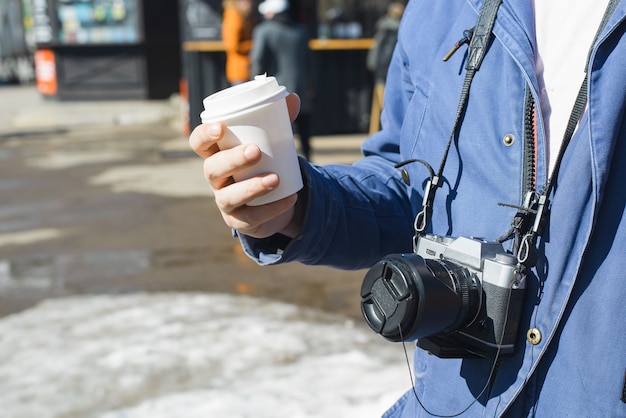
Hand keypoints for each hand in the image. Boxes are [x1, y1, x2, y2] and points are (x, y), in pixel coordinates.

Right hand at [188, 93, 304, 238]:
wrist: (276, 199)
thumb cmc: (266, 162)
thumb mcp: (272, 141)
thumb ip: (281, 119)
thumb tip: (293, 99)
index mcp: (217, 154)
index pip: (198, 143)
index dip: (204, 135)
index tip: (220, 127)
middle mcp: (215, 178)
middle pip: (212, 169)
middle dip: (232, 159)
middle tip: (255, 151)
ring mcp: (225, 201)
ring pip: (228, 197)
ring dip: (251, 187)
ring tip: (275, 179)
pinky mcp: (239, 221)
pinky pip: (250, 217)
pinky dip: (271, 209)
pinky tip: (288, 199)